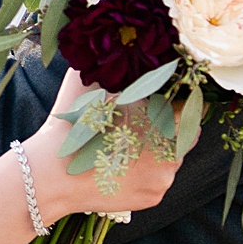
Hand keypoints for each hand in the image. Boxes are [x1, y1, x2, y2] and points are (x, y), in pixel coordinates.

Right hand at [22, 69, 184, 222]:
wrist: (52, 175)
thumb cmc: (71, 130)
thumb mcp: (90, 91)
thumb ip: (113, 72)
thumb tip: (127, 47)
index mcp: (160, 117)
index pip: (190, 108)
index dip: (178, 104)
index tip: (167, 106)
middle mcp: (171, 147)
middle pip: (184, 135)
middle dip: (166, 131)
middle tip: (137, 130)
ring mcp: (165, 175)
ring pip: (171, 159)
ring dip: (156, 154)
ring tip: (124, 152)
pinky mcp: (155, 196)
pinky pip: (159, 181)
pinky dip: (146, 175)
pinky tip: (121, 170)